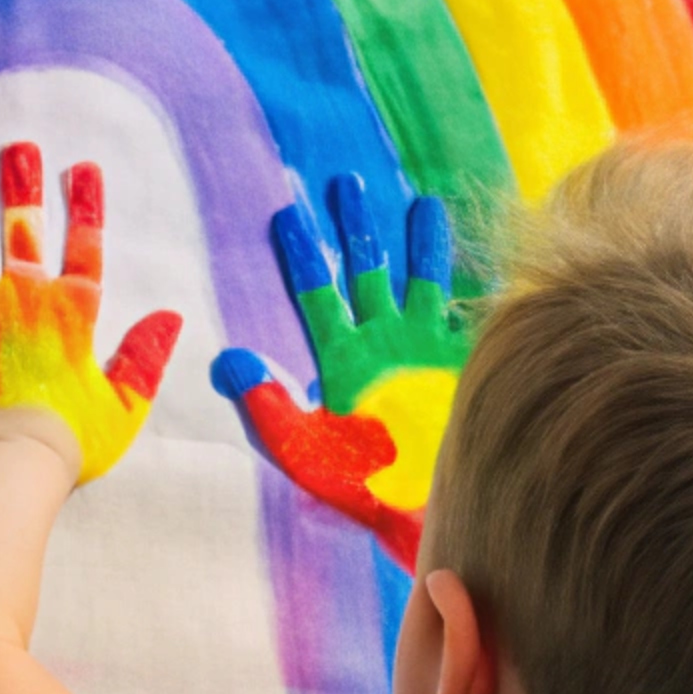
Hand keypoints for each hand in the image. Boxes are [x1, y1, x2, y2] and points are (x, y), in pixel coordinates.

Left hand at [0, 142, 182, 483]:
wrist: (15, 462)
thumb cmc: (74, 439)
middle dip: (22, 188)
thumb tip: (170, 318)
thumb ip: (145, 357)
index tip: (83, 168)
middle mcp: (26, 301)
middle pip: (24, 233)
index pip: (84, 246)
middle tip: (18, 149)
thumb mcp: (126, 403)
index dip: (85, 206)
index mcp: (73, 313)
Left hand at [210, 171, 468, 569]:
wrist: (424, 512)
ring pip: (416, 278)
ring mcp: (423, 347)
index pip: (317, 295)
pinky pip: (463, 303)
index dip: (303, 256)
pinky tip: (468, 239)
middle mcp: (381, 343)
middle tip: (343, 180)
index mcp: (341, 359)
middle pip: (364, 271)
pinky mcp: (463, 357)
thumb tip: (224, 361)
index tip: (288, 215)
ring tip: (412, 199)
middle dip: (355, 228)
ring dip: (413, 240)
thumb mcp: (303, 450)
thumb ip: (265, 408)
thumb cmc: (360, 488)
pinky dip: (463, 270)